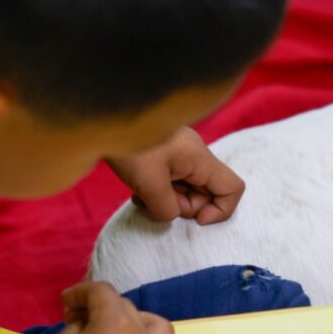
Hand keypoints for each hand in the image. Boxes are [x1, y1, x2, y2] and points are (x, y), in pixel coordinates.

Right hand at [34, 281, 173, 333]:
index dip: (81, 292)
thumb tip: (88, 322)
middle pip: (127, 309)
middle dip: (103, 310)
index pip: (102, 293)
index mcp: (120, 324)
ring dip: (136, 324)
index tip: (67, 303)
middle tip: (80, 321)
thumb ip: (79, 325)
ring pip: (156, 329)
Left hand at [106, 127, 243, 224]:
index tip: (195, 219)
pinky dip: (156, 191)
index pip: (232, 188)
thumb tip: (170, 215)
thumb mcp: (149, 183)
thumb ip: (167, 208)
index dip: (221, 210)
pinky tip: (136, 189)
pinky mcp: (162, 154)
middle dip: (183, 206)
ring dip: (166, 200)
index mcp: (200, 159)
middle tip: (156, 202)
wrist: (99, 114)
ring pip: (186, 189)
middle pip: (206, 193)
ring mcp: (178, 154)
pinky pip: (170, 181)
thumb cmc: (127, 145)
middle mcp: (194, 155)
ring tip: (141, 195)